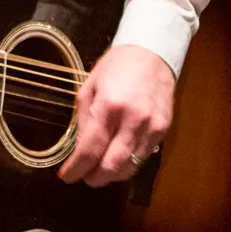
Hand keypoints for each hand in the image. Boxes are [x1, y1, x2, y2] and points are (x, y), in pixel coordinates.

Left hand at [59, 44, 175, 186]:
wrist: (152, 53)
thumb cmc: (116, 67)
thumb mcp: (89, 88)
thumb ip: (84, 120)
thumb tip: (79, 150)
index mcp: (108, 106)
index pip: (90, 150)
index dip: (76, 169)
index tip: (67, 177)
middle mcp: (132, 120)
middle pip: (111, 166)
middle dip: (94, 178)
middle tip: (84, 177)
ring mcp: (151, 127)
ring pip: (129, 168)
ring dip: (111, 174)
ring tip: (99, 170)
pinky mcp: (163, 130)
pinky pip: (143, 158)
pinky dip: (128, 164)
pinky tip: (118, 158)